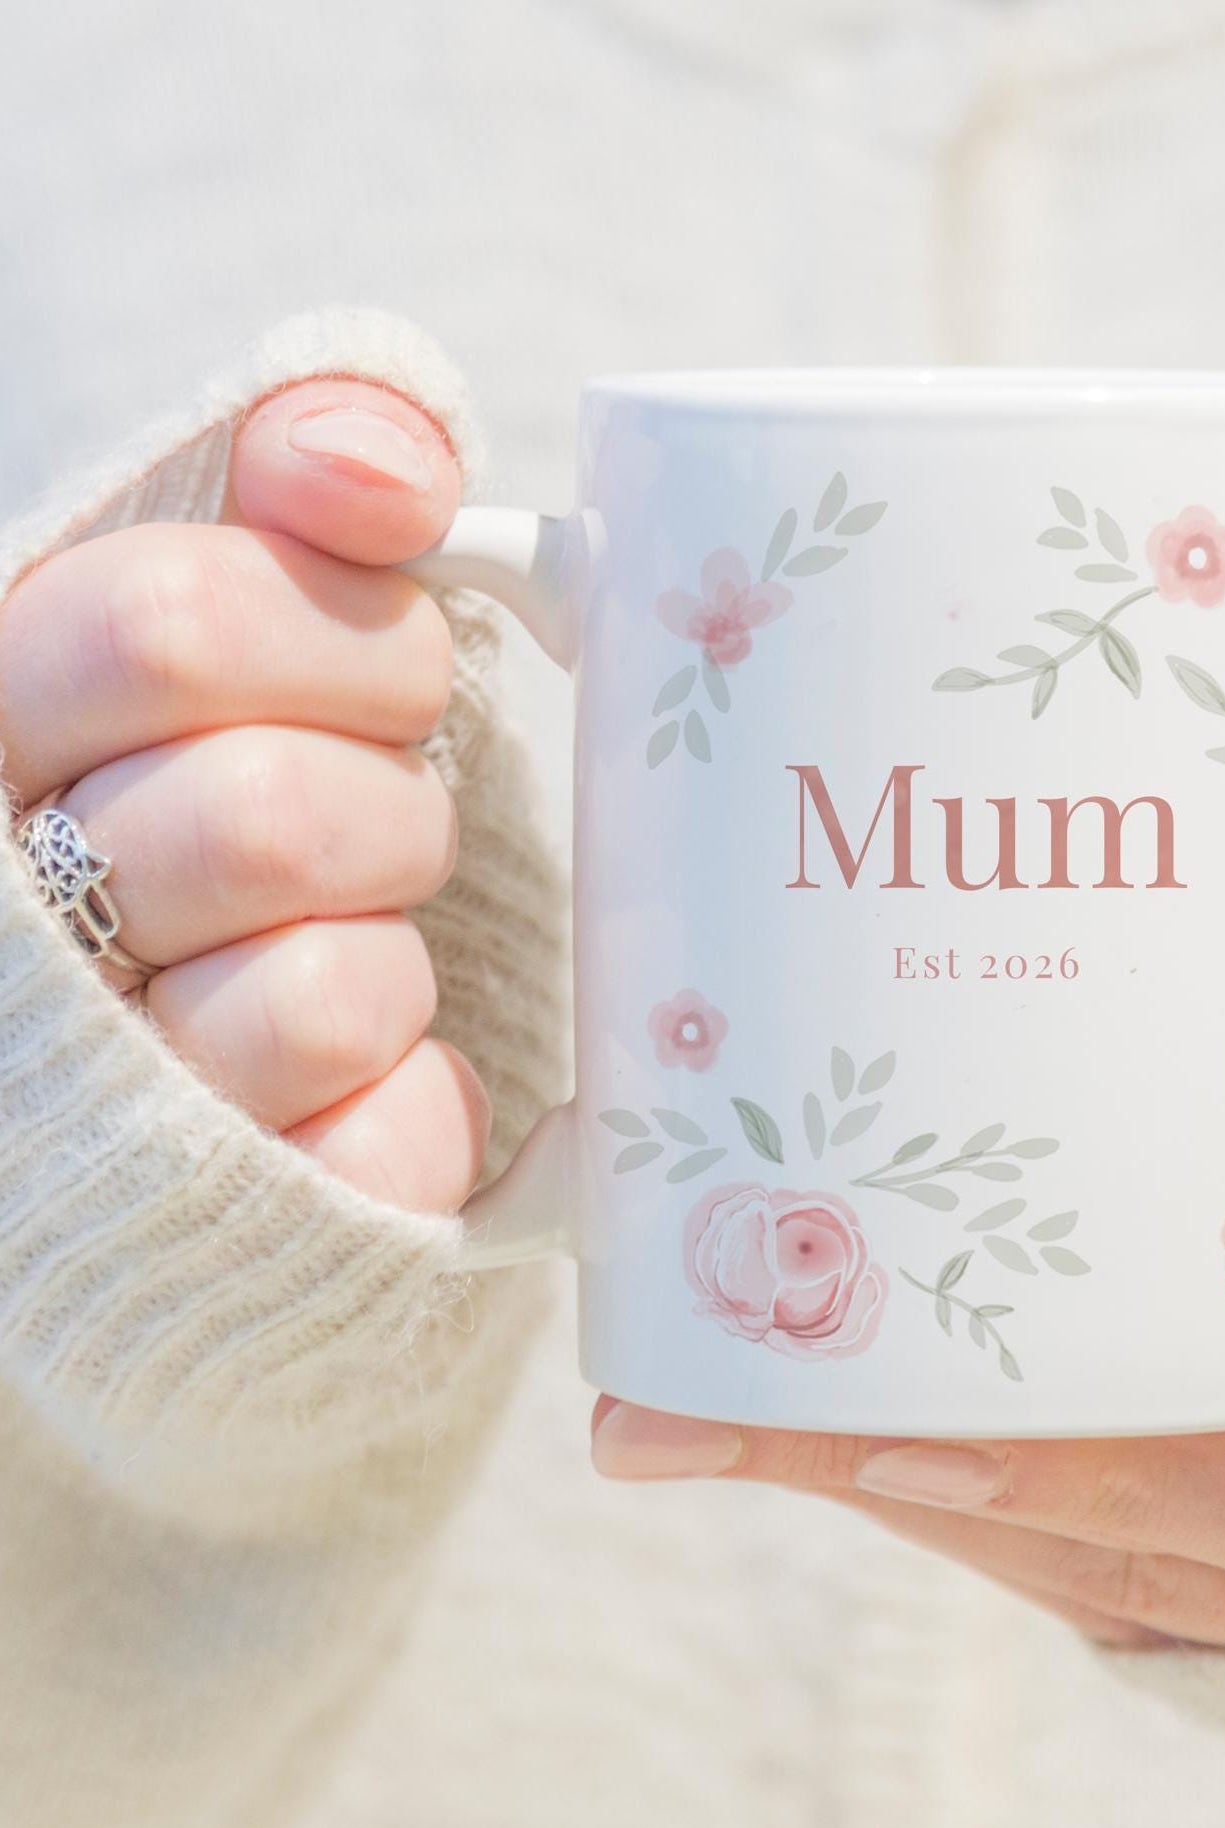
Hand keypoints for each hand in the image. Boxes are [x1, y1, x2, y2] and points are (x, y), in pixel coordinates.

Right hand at [0, 381, 486, 1211]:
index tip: (390, 659)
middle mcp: (16, 909)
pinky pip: (378, 1126)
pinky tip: (360, 1048)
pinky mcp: (232, 1198)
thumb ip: (298, 482)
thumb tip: (385, 457)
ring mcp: (109, 1074)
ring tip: (355, 923)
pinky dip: (410, 1069)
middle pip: (262, 815)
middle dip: (385, 794)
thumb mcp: (252, 608)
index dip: (339, 628)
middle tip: (381, 798)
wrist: (226, 1037)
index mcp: (4, 724)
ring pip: (328, 986)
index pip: (163, 620)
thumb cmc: (234, 786)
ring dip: (393, 932)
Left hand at [591, 1038, 1224, 1646]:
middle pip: (1096, 1535)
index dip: (1132, 1475)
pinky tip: (727, 1357)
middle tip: (680, 1407)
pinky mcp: (1118, 1504)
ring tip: (652, 1389)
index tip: (925, 1422)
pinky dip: (861, 1431)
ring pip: (1013, 1529)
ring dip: (829, 1461)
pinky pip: (987, 1492)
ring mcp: (1204, 1534)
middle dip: (885, 1471)